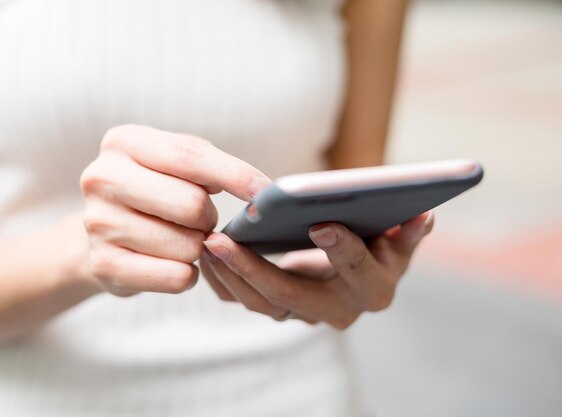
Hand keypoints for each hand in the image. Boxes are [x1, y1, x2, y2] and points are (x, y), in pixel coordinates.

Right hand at [80, 125, 269, 295]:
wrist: (104, 230)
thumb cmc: (153, 190)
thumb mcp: (175, 163)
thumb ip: (213, 166)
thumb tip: (260, 191)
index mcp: (124, 142)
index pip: (190, 157)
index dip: (236, 176)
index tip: (266, 194)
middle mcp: (102, 178)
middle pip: (191, 205)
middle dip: (209, 218)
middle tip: (200, 220)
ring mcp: (97, 223)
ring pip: (187, 246)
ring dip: (197, 247)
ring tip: (180, 238)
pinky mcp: (102, 265)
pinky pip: (176, 277)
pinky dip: (187, 274)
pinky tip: (173, 262)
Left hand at [200, 212, 433, 328]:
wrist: (357, 264)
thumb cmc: (379, 242)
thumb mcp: (399, 237)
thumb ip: (409, 230)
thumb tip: (426, 215)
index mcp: (374, 290)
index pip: (358, 273)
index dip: (342, 250)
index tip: (321, 223)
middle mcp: (337, 311)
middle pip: (289, 296)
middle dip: (252, 269)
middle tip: (221, 239)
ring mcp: (302, 313)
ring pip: (258, 303)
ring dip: (228, 274)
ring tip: (206, 242)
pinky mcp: (277, 306)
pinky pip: (242, 299)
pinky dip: (221, 279)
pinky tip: (205, 252)